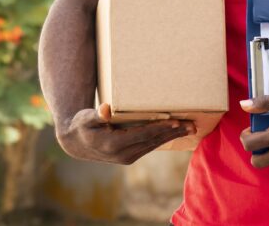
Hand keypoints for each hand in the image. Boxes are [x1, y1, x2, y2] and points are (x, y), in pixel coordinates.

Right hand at [56, 103, 196, 164]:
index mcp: (113, 144)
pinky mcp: (130, 156)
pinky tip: (175, 133)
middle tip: (192, 125)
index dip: (160, 128)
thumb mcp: (85, 118)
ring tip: (189, 128)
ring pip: (154, 145)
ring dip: (172, 137)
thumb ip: (97, 115)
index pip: (142, 135)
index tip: (176, 122)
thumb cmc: (82, 126)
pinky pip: (150, 146)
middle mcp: (123, 154)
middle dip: (173, 133)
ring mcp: (127, 157)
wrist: (77, 144)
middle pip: (153, 141)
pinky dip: (164, 139)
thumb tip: (105, 110)